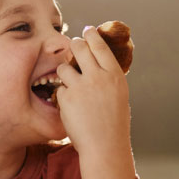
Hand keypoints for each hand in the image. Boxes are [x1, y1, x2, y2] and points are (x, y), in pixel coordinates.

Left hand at [56, 26, 136, 178]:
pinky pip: (59, 88)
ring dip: (64, 73)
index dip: (92, 36)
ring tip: (70, 85)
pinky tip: (69, 106)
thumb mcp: (119, 96)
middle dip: (74, 45)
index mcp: (114, 76)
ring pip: (64, 68)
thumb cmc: (114, 125)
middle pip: (80, 48)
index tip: (87, 31)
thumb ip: (108, 78)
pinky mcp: (67, 98)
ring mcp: (81, 87)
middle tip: (72, 46)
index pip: (100, 46)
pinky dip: (62, 95)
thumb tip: (98, 63)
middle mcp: (98, 77)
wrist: (104, 147)